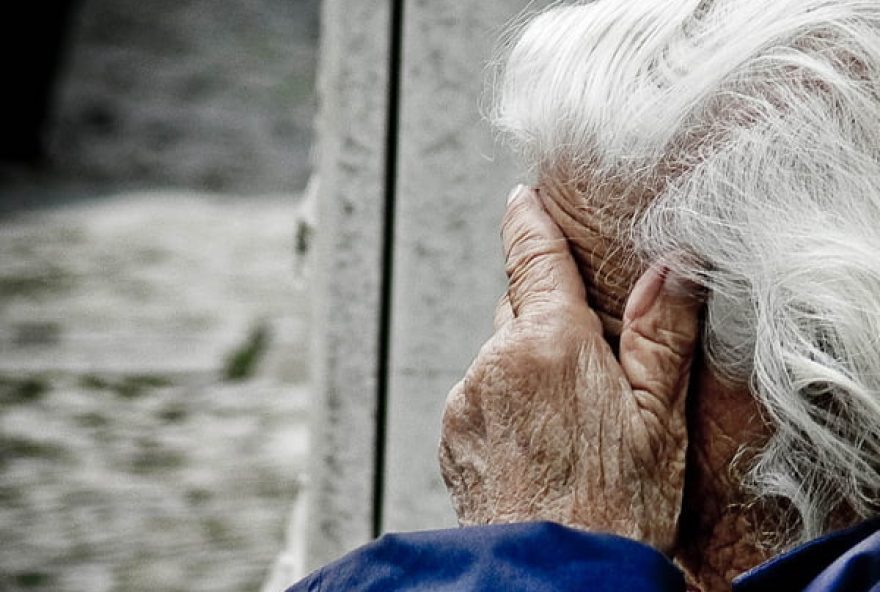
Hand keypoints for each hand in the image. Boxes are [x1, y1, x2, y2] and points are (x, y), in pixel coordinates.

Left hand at [438, 185, 701, 553]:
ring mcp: (467, 398)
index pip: (533, 258)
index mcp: (549, 343)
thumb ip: (660, 335)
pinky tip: (537, 444)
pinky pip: (479, 395)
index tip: (520, 198)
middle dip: (547, 317)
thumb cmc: (615, 505)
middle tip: (587, 361)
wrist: (552, 574)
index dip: (527, 221)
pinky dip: (504, 402)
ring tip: (567, 423)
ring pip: (498, 355)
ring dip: (526, 366)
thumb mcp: (657, 419)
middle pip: (519, 308)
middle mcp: (495, 360)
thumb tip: (672, 266)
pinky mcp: (452, 433)